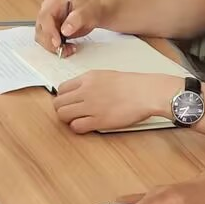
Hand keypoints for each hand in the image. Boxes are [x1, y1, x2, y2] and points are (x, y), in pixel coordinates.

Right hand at [33, 0, 105, 54]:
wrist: (94, 14)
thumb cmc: (91, 9)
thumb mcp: (87, 12)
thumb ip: (77, 19)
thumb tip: (64, 30)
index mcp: (55, 1)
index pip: (44, 16)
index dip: (48, 31)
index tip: (57, 42)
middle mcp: (48, 11)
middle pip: (40, 29)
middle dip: (50, 42)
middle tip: (64, 49)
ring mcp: (48, 22)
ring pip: (42, 38)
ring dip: (53, 47)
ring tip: (69, 49)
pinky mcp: (51, 31)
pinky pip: (48, 43)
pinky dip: (56, 48)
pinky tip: (67, 48)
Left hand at [52, 70, 175, 135]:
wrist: (146, 92)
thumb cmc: (133, 85)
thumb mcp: (106, 75)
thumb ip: (90, 83)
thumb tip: (79, 92)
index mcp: (87, 78)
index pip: (61, 88)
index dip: (63, 98)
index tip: (69, 102)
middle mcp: (85, 91)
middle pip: (58, 102)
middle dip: (62, 109)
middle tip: (71, 113)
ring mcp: (90, 106)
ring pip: (62, 115)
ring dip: (68, 119)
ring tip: (78, 119)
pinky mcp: (98, 121)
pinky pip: (76, 126)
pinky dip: (77, 128)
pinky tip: (86, 125)